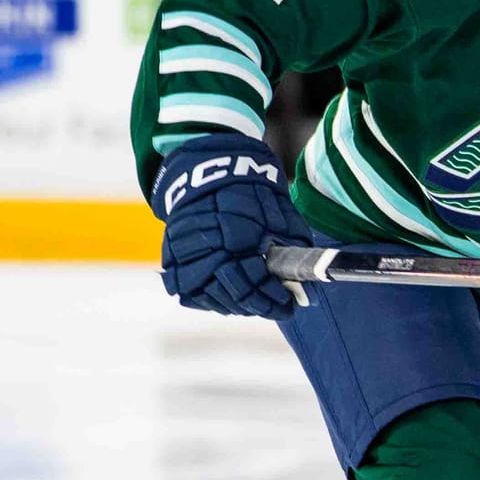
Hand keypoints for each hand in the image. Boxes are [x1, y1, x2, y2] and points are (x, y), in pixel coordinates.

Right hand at [153, 132, 312, 319]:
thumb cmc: (249, 191)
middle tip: (278, 309)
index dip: (272, 298)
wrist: (208, 171)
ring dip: (237, 306)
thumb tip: (307, 289)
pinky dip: (213, 299)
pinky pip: (192, 292)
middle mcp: (206, 246)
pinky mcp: (172, 258)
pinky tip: (233, 298)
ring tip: (257, 305)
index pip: (252, 281)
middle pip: (232, 294)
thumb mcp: (279, 214)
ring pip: (211, 297)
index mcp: (233, 233)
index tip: (289, 305)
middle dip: (259, 306)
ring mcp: (185, 254)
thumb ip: (292, 251)